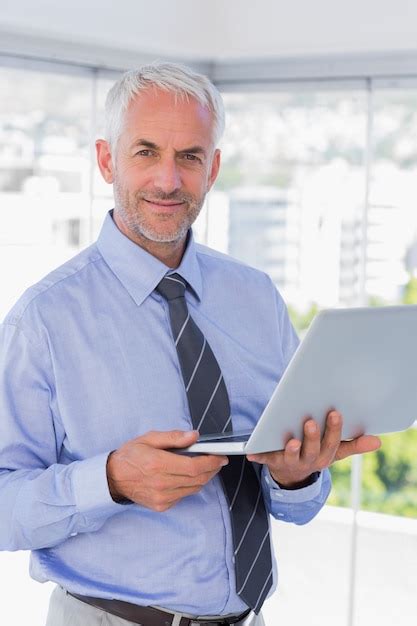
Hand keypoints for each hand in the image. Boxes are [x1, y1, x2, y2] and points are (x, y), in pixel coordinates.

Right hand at [106, 430, 227, 510]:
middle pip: (197, 479)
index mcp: (158, 464)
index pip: (194, 466)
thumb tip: (194, 436)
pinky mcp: (161, 506)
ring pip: (193, 489)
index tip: (221, 457)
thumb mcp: (149, 438)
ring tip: (206, 467)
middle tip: (218, 460)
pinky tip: (188, 476)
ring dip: (204, 478)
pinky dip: (191, 485)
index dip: (211, 462)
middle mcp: (161, 483)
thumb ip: (173, 437)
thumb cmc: (131, 455)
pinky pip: (184, 495)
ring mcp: (161, 497)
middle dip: (212, 469)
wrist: (113, 478)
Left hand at [246, 410, 380, 488]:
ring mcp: (290, 462)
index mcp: (324, 456)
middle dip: (312, 438)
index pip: (331, 444)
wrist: (291, 475)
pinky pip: (265, 459)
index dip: (333, 430)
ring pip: (290, 457)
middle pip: (311, 451)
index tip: (334, 413)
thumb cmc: (315, 454)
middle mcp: (308, 461)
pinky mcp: (272, 462)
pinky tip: (251, 452)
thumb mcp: (334, 451)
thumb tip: (378, 441)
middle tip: (310, 422)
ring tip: (291, 441)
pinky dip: (258, 456)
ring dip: (290, 450)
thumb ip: (354, 445)